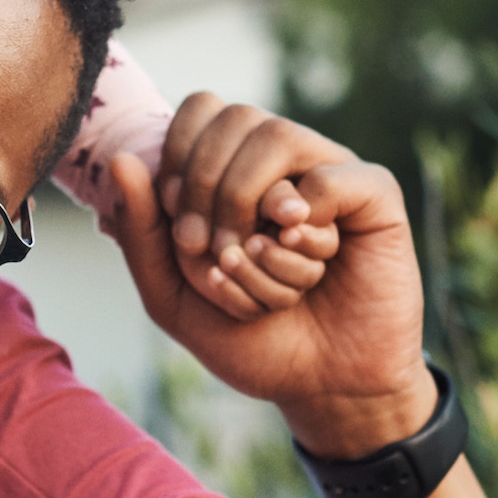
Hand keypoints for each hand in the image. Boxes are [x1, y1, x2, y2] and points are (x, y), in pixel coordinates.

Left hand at [111, 111, 438, 458]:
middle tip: (214, 255)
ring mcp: (331, 171)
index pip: (202, 109)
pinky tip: (312, 263)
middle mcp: (286, 159)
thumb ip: (141, 230)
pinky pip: (330, 179)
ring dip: (252, 215)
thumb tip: (121, 159)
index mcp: (237, 167)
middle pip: (236, 117)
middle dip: (208, 190)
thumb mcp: (173, 296)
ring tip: (256, 262)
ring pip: (280, 140)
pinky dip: (307, 230)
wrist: (320, 388)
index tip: (181, 230)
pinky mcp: (376, 195)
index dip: (179, 159)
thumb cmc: (250, 339)